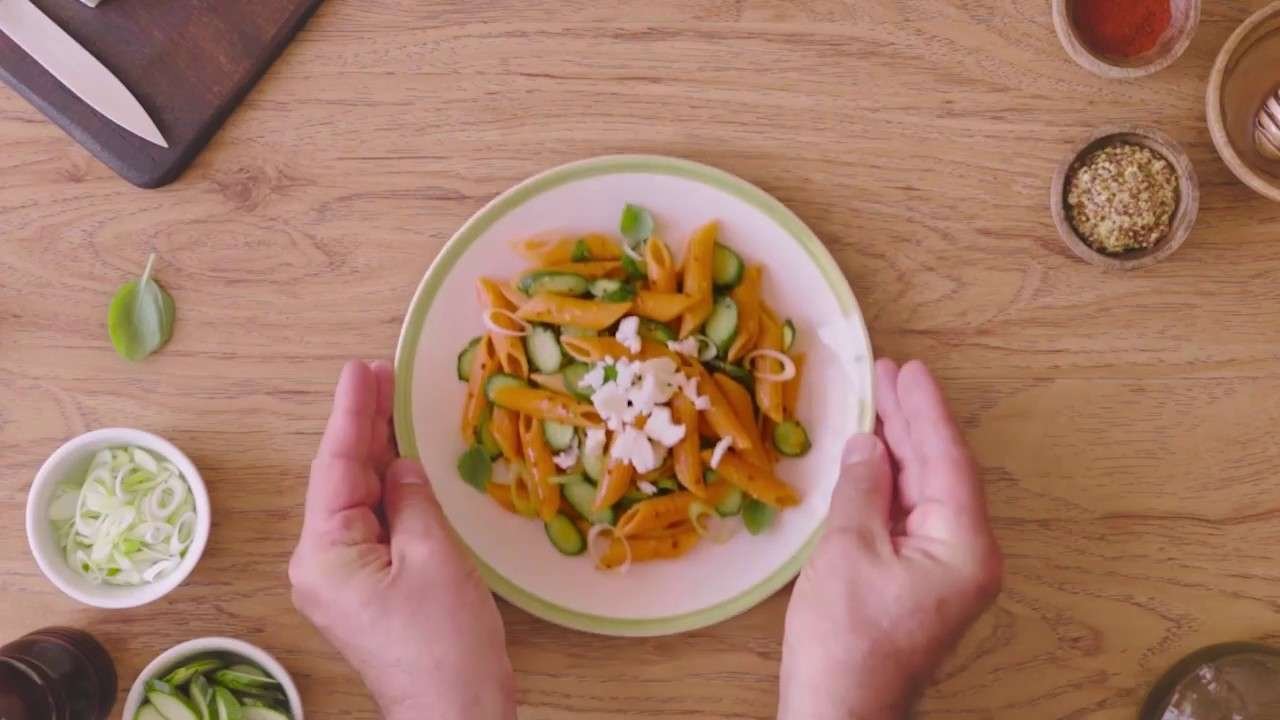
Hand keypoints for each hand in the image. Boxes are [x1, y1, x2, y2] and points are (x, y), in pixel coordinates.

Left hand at [288, 360, 515, 719]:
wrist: (454, 714)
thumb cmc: (445, 644)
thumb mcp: (435, 557)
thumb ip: (412, 500)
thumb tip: (400, 464)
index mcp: (326, 554)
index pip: (337, 466)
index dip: (352, 414)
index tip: (361, 369)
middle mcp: (321, 564)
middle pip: (341, 480)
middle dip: (363, 427)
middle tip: (382, 373)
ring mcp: (343, 579)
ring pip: (357, 501)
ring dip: (376, 455)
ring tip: (392, 401)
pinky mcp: (367, 589)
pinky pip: (373, 526)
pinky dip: (387, 490)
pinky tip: (401, 461)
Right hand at [778, 359, 1001, 719]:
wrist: (840, 712)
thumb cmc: (845, 638)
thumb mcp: (848, 550)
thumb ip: (863, 489)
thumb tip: (868, 445)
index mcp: (965, 547)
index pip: (948, 461)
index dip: (925, 411)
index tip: (908, 368)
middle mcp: (966, 555)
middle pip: (941, 473)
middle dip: (912, 423)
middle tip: (887, 372)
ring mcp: (943, 571)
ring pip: (924, 492)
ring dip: (899, 448)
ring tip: (877, 400)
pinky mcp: (918, 582)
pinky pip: (909, 517)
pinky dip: (889, 484)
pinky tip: (871, 458)